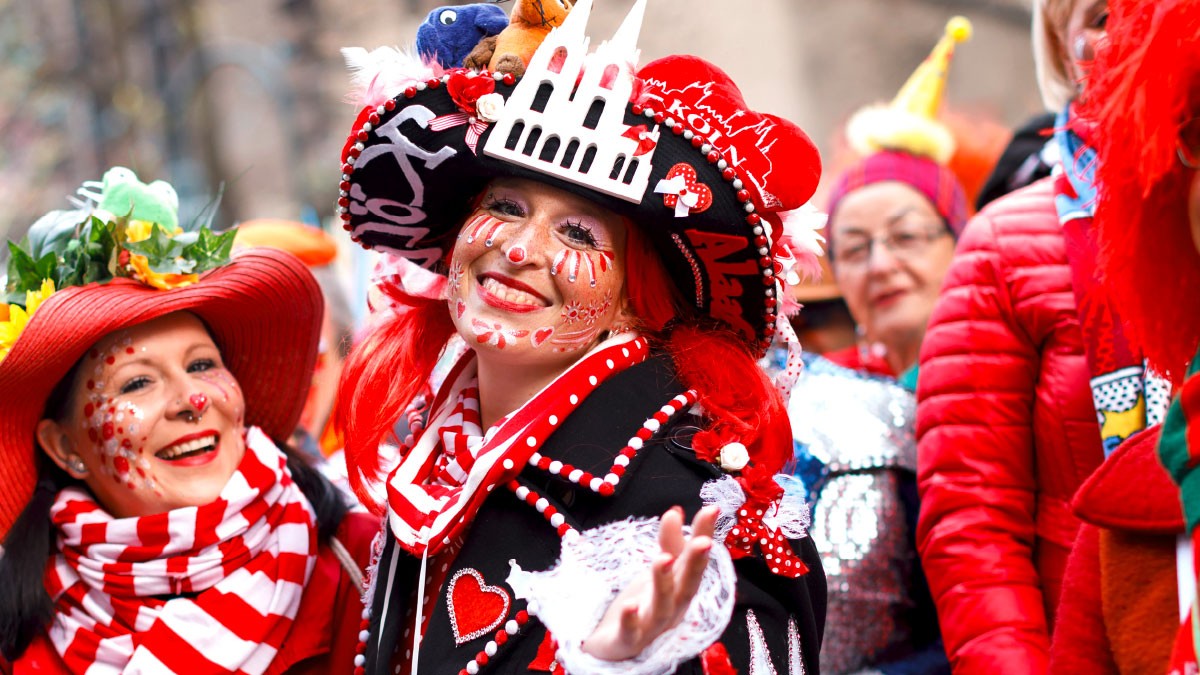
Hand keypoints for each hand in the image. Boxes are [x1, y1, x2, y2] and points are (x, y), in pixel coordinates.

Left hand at [581, 505, 718, 660]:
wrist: (617, 645)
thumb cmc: (644, 606)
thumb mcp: (659, 572)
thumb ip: (669, 544)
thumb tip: (676, 511)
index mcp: (681, 588)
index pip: (694, 558)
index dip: (704, 534)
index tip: (712, 509)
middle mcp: (673, 608)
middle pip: (686, 584)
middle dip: (695, 562)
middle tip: (703, 541)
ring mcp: (653, 626)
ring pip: (662, 606)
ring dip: (664, 582)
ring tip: (662, 559)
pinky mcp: (629, 640)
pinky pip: (631, 632)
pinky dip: (632, 620)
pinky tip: (630, 606)